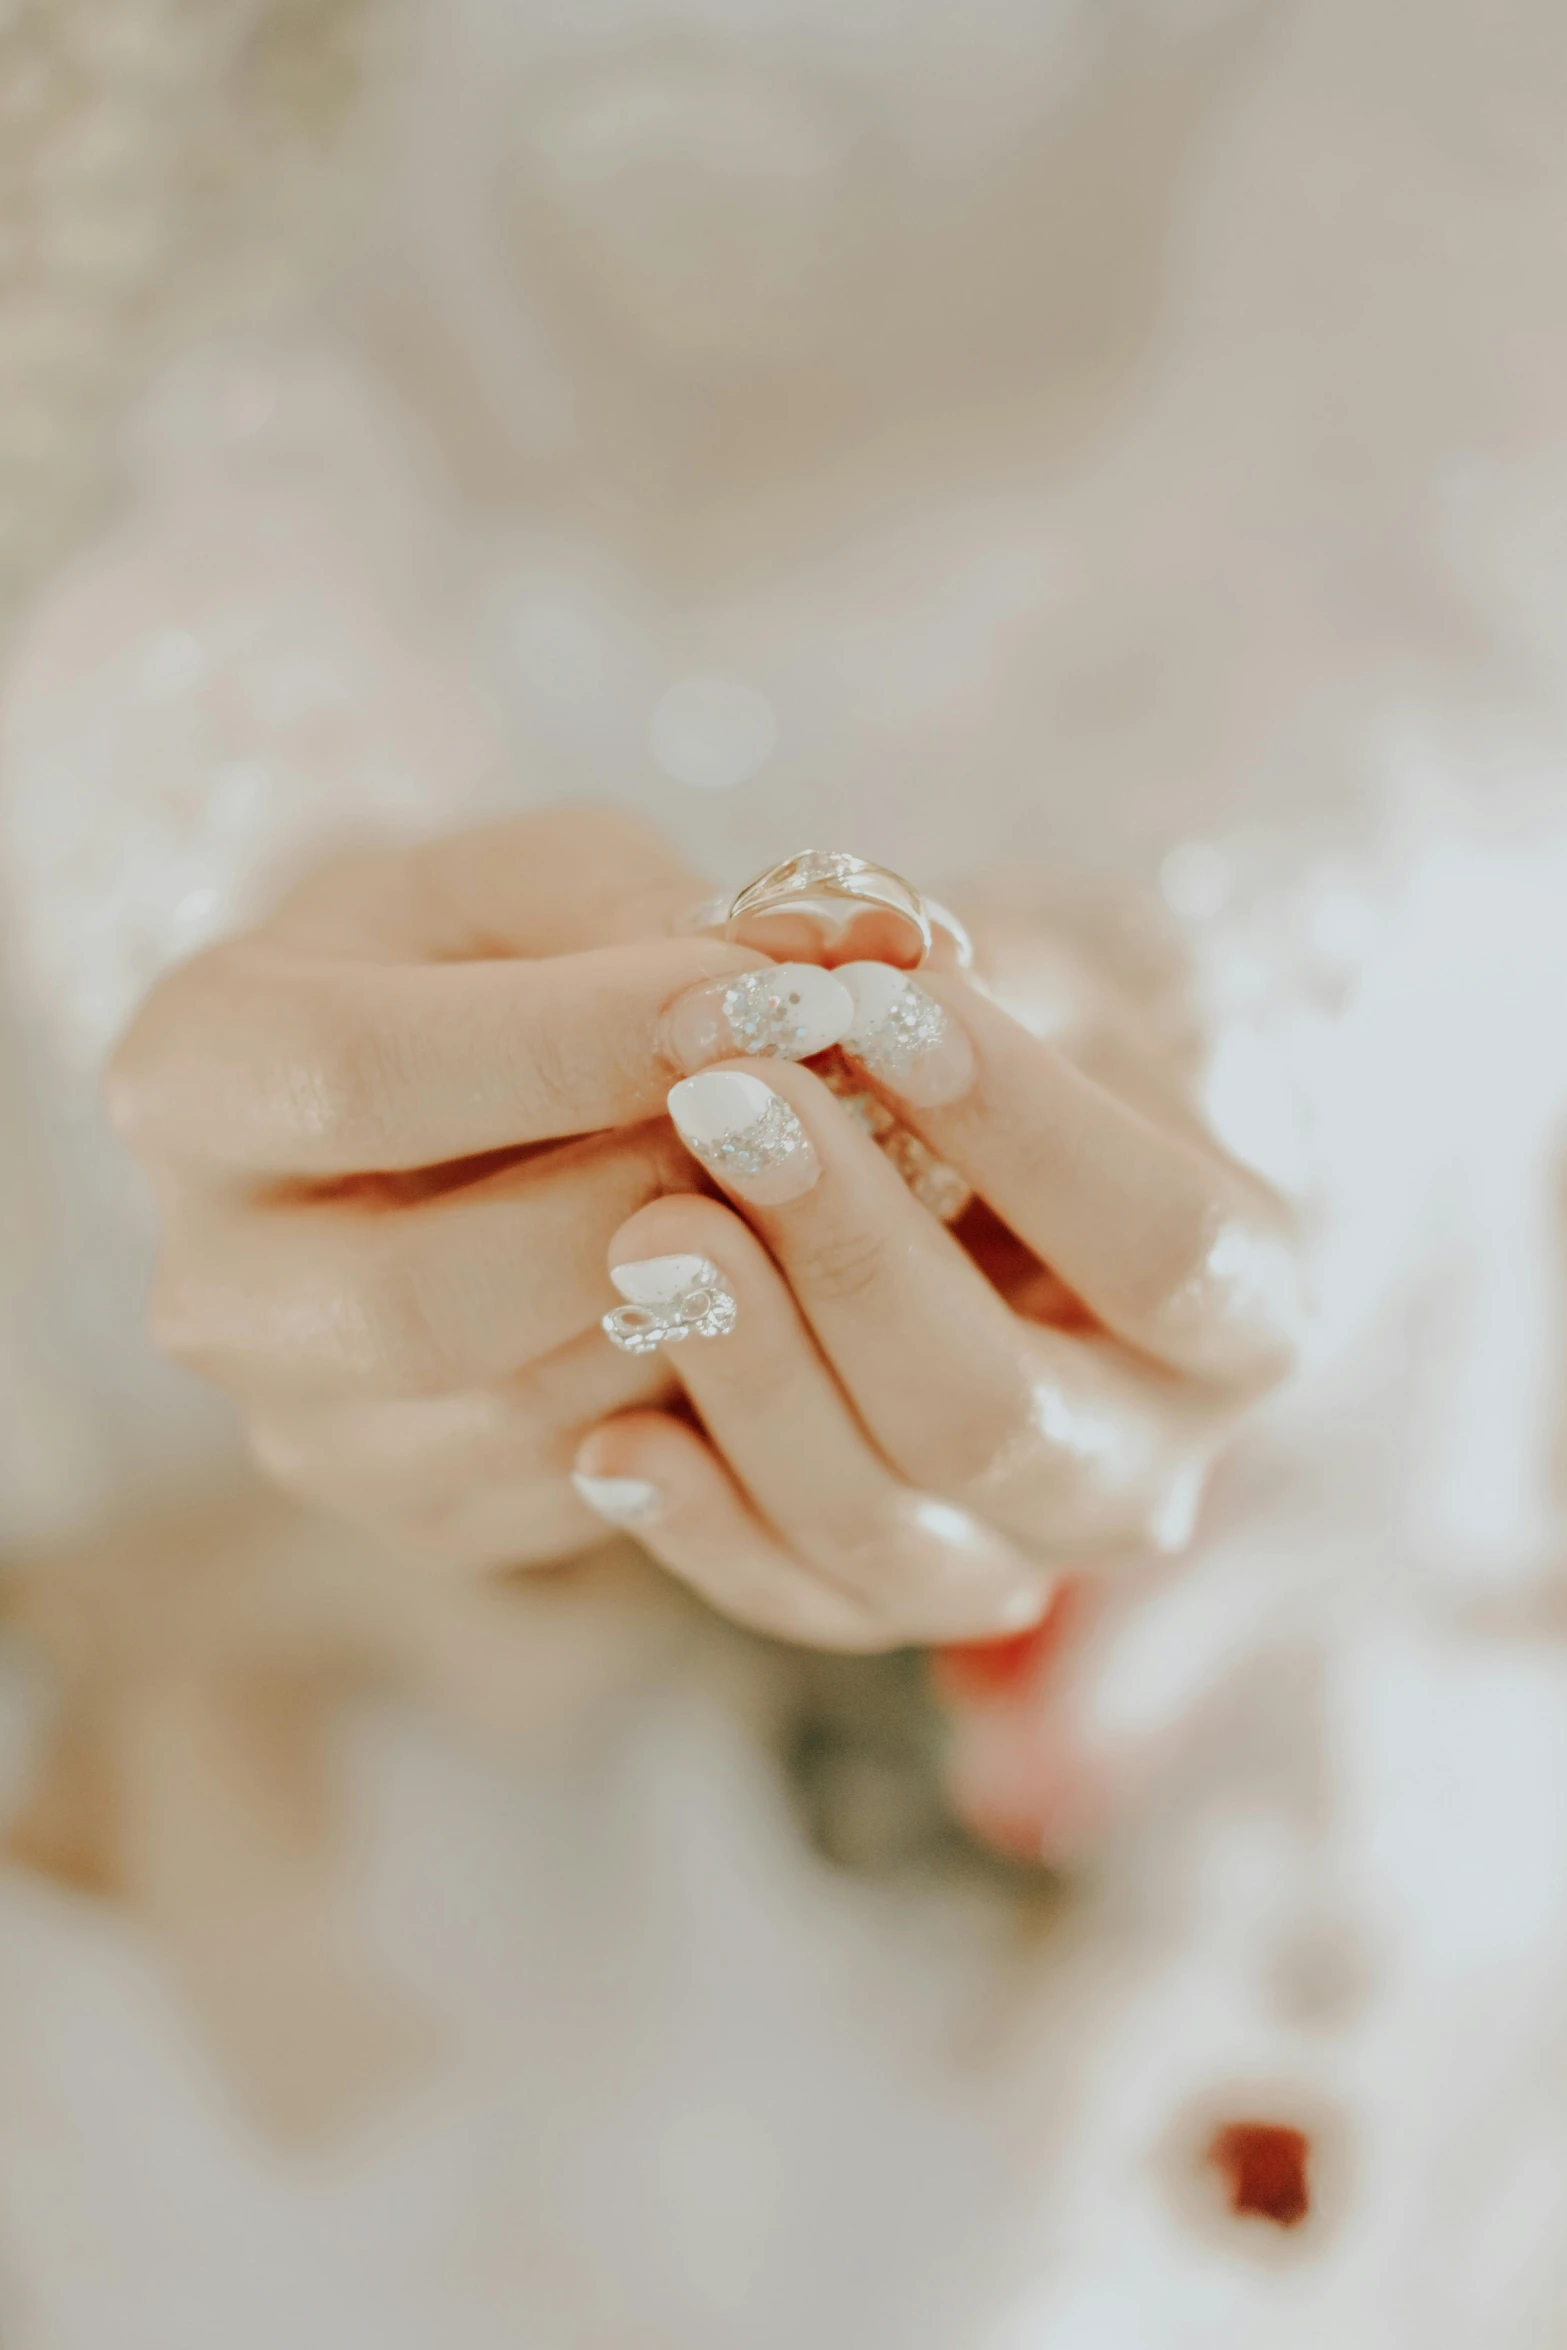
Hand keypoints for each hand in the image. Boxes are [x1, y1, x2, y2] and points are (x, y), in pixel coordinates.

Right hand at [108, 809, 857, 1572]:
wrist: (453, 1123)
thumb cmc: (489, 969)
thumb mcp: (537, 885)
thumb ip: (651, 905)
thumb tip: (822, 958)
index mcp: (191, 1078)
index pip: (358, 1072)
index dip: (574, 1043)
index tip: (763, 999)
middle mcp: (211, 1283)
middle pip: (416, 1297)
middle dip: (636, 1209)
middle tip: (795, 1125)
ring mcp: (306, 1426)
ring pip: (517, 1418)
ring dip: (698, 1314)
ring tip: (806, 1199)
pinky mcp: (420, 1514)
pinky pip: (581, 1492)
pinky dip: (703, 1404)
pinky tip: (772, 1295)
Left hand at [571, 919, 1302, 1651]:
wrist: (995, 1182)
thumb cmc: (1030, 1059)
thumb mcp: (1032, 984)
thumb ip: (960, 975)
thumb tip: (845, 952)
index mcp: (1245, 1309)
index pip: (1164, 1243)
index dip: (1027, 1129)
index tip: (876, 1005)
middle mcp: (1152, 1463)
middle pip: (1004, 1411)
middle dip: (852, 1255)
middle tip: (723, 1102)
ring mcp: (1022, 1553)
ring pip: (888, 1523)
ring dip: (755, 1376)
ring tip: (642, 1235)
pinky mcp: (890, 1602)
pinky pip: (792, 1596)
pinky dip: (697, 1526)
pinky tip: (606, 1442)